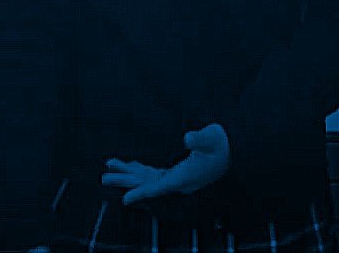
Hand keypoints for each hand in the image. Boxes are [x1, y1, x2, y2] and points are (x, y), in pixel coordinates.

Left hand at [99, 124, 229, 204]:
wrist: (234, 150)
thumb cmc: (222, 144)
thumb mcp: (212, 138)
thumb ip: (200, 138)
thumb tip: (187, 138)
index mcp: (185, 177)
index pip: (160, 188)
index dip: (142, 193)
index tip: (126, 200)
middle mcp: (178, 181)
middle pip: (147, 184)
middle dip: (126, 182)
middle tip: (104, 177)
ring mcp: (177, 177)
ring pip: (147, 178)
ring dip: (129, 174)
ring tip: (109, 168)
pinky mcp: (177, 171)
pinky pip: (154, 173)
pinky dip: (140, 169)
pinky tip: (130, 165)